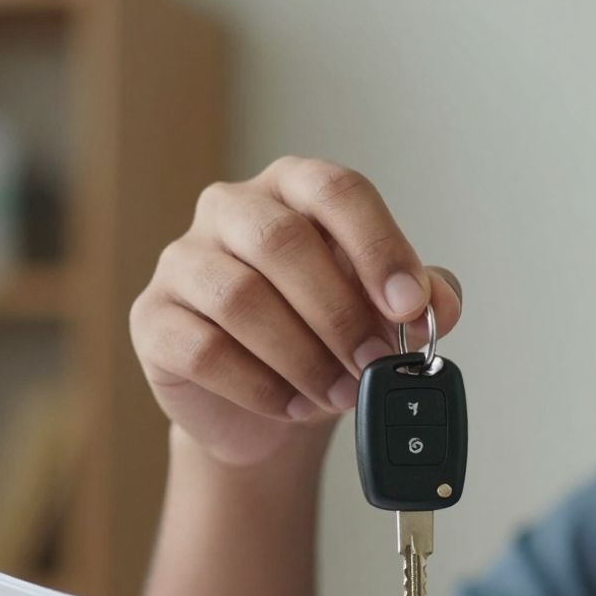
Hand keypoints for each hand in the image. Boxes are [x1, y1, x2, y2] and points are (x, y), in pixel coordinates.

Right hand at [129, 156, 462, 466]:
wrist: (268, 405)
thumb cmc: (326, 336)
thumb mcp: (385, 313)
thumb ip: (423, 298)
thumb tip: (441, 305)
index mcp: (295, 189)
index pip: (336, 190)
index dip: (378, 245)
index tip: (409, 304)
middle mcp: (232, 210)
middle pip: (282, 241)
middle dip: (339, 312)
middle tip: (375, 362)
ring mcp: (184, 261)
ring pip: (240, 297)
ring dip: (303, 356)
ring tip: (340, 393)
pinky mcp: (153, 319)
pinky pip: (203, 349)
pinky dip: (259, 386)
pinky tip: (291, 406)